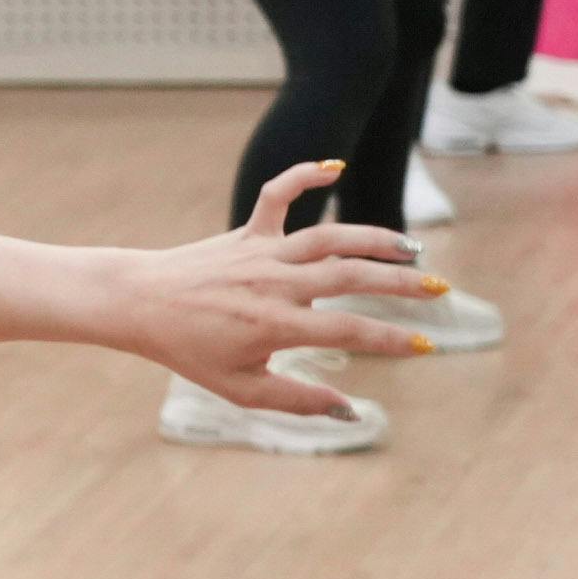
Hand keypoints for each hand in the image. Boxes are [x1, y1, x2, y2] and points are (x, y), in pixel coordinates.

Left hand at [120, 168, 430, 415]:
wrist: (137, 304)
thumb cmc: (189, 350)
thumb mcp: (241, 389)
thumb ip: (298, 399)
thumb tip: (350, 412)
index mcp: (276, 324)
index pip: (349, 330)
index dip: (391, 339)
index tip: (425, 346)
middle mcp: (275, 283)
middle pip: (351, 276)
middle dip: (400, 284)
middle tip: (440, 291)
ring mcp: (261, 252)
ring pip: (329, 236)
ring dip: (374, 238)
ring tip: (412, 248)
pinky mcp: (246, 232)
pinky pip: (278, 195)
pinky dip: (304, 175)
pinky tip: (336, 167)